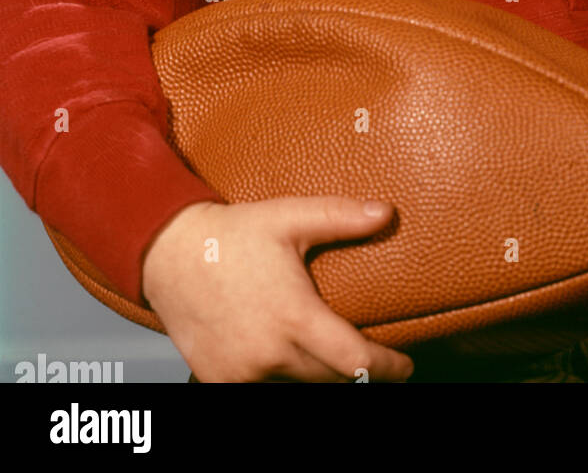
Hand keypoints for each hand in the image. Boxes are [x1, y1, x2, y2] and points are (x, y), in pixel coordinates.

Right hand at [140, 196, 414, 382]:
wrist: (169, 254)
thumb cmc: (232, 235)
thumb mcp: (290, 217)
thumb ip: (340, 217)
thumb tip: (386, 213)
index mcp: (293, 317)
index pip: (353, 360)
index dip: (384, 367)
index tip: (403, 367)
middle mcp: (269, 353)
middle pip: (328, 378)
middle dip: (352, 370)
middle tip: (366, 354)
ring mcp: (242, 372)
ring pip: (296, 386)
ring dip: (315, 374)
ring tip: (326, 353)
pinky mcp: (219, 380)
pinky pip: (261, 390)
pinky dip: (279, 378)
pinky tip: (283, 358)